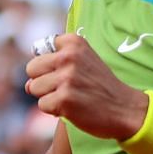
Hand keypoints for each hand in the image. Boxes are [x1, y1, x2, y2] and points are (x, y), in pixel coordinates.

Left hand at [26, 33, 147, 139]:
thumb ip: (56, 61)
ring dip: (48, 97)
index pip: (39, 50)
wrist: (126, 109)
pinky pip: (42, 105)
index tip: (68, 71)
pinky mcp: (64, 99)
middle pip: (32, 69)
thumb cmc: (101, 86)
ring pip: (34, 88)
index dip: (49, 65)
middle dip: (43, 81)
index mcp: (74, 42)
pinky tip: (72, 108)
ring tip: (70, 98)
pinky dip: (54, 110)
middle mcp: (69, 57)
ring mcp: (66, 78)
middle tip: (65, 88)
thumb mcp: (84, 60)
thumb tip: (26, 85)